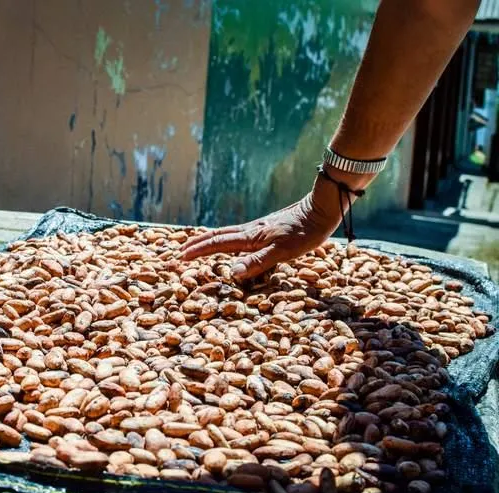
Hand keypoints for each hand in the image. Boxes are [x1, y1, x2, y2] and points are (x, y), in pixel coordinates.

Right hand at [178, 176, 352, 280]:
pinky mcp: (267, 228)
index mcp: (250, 237)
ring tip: (198, 243)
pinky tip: (232, 240)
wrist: (321, 211)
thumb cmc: (304, 234)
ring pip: (227, 234)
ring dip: (210, 239)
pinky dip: (226, 238)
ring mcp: (258, 228)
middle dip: (198, 243)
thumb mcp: (282, 252)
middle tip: (181, 250)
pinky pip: (238, 234)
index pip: (217, 244)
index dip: (198, 250)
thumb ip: (256, 262)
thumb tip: (231, 273)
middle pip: (217, 236)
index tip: (181, 256)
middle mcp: (250, 231)